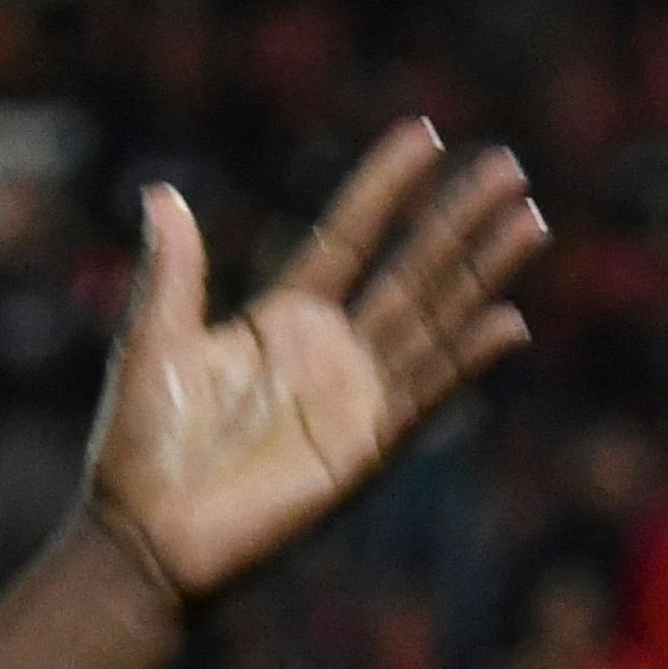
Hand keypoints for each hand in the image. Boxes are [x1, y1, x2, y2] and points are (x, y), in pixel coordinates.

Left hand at [84, 120, 547, 605]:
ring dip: (481, 275)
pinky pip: (422, 396)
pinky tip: (506, 323)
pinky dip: (462, 361)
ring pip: (431, 322)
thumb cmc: (138, 444)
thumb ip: (171, 271)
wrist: (142, 534)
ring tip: (529, 221)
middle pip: (407, 271)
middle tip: (506, 167)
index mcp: (279, 320)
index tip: (424, 134)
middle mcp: (327, 352)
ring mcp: (351, 398)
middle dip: (455, 221)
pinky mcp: (362, 448)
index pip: (345, 237)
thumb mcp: (153, 342)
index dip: (382, 189)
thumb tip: (161, 192)